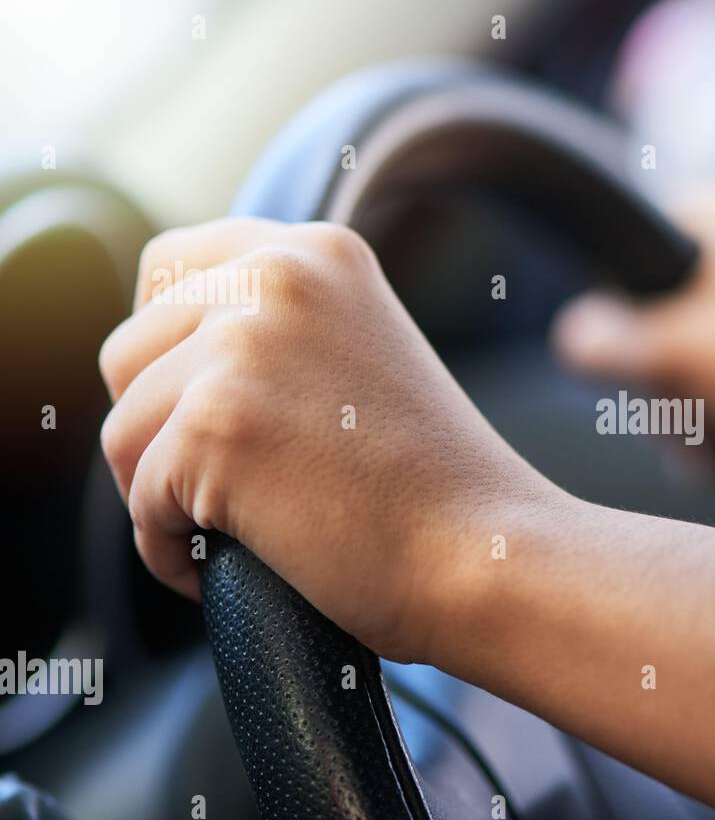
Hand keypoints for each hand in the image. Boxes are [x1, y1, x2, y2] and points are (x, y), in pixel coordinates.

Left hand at [98, 218, 553, 662]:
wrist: (485, 553)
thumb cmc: (434, 488)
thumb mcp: (363, 357)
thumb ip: (280, 331)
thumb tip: (165, 358)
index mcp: (316, 252)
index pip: (168, 266)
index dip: (164, 348)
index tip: (198, 408)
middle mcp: (276, 275)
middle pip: (128, 351)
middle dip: (158, 431)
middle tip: (228, 488)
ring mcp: (243, 345)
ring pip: (123, 431)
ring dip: (162, 496)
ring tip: (237, 532)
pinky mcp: (215, 422)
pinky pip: (139, 501)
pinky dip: (171, 550)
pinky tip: (229, 567)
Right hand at [551, 197, 714, 482]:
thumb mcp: (670, 357)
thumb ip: (600, 342)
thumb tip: (574, 338)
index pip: (637, 247)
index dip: (624, 313)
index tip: (639, 363)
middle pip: (664, 310)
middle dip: (663, 382)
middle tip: (674, 422)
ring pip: (697, 348)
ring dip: (688, 408)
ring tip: (705, 449)